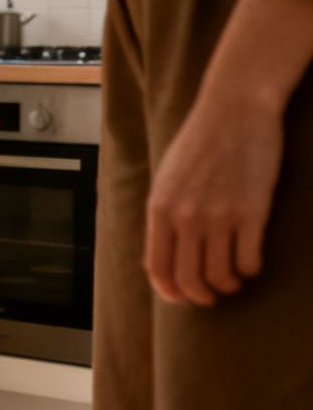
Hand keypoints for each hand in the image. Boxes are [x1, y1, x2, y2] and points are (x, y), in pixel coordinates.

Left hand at [145, 93, 284, 305]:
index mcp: (159, 209)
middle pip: (188, 279)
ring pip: (220, 275)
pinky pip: (249, 260)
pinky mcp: (252, 212)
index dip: (169, 291)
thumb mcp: (167, 177)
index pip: (157, 267)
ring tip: (232, 280)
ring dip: (227, 285)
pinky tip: (250, 264)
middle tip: (210, 296)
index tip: (181, 298)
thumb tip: (165, 248)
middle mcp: (185, 217)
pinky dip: (249, 270)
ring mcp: (219, 216)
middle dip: (199, 296)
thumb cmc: (200, 142)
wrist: (234, 110)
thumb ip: (164, 212)